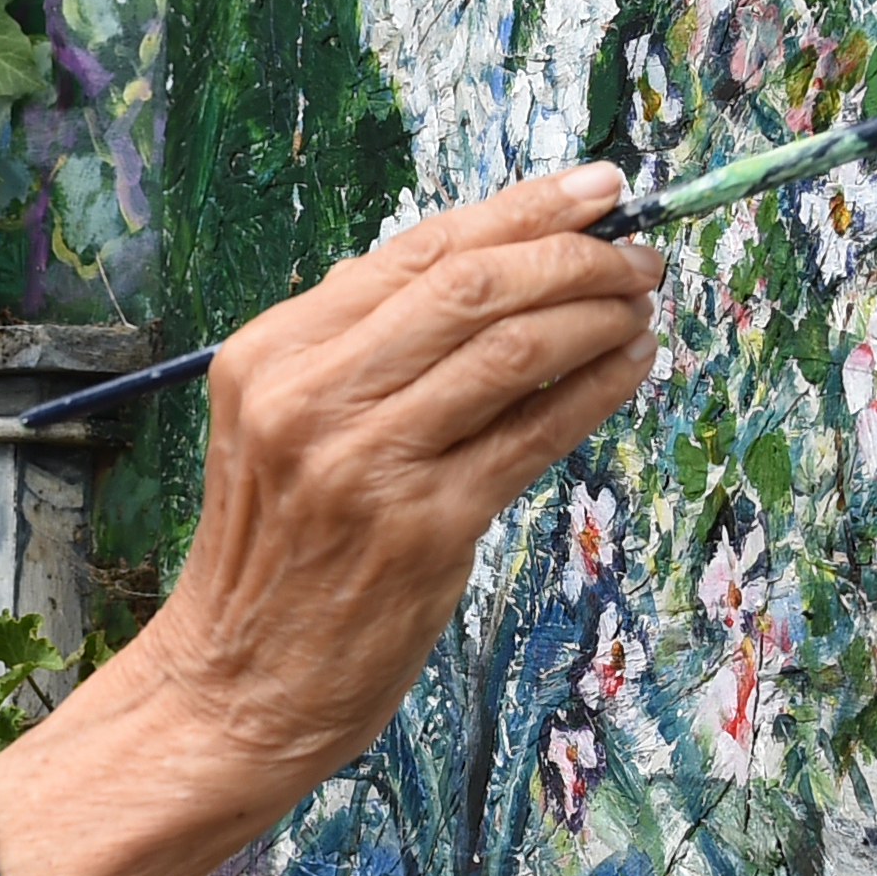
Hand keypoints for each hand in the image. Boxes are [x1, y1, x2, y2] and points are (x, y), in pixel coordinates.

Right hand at [0, 165, 661, 875]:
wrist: (235, 687)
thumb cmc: (275, 556)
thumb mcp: (282, 428)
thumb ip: (361, 350)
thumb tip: (494, 265)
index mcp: (267, 355)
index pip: (414, 250)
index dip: (521, 207)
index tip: (596, 188)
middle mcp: (309, 399)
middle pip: (472, 284)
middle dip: (577, 253)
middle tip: (638, 254)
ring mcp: (366, 465)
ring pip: (514, 348)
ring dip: (600, 315)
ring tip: (641, 308)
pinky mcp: (425, 531)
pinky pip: (537, 432)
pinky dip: (599, 388)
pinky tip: (630, 369)